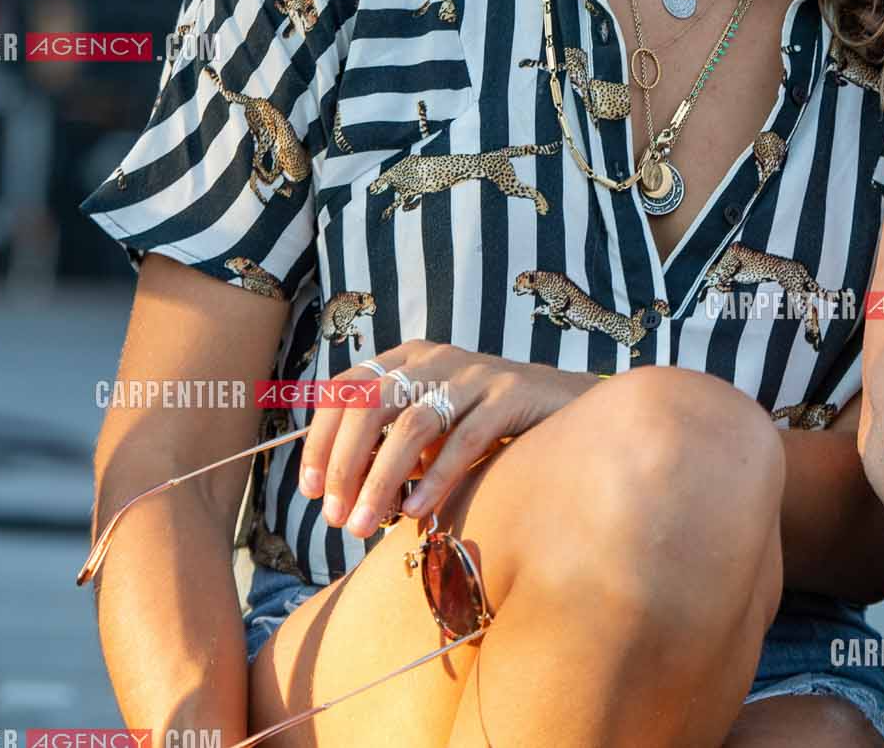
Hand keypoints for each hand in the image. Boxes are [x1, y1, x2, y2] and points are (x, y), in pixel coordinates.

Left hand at [296, 342, 589, 535]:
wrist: (571, 409)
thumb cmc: (492, 428)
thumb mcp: (434, 431)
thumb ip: (393, 450)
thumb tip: (342, 500)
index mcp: (408, 359)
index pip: (345, 391)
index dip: (321, 441)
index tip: (312, 491)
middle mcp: (436, 358)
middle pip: (371, 407)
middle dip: (346, 468)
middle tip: (339, 520)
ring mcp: (475, 372)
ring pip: (412, 425)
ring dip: (382, 481)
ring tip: (367, 525)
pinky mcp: (512, 392)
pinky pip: (464, 438)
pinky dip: (435, 478)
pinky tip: (419, 511)